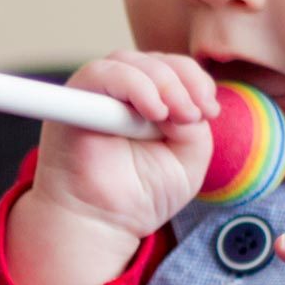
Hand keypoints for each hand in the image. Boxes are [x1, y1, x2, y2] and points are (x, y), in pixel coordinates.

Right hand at [6, 51, 218, 284]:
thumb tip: (185, 103)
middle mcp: (119, 92)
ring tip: (174, 116)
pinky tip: (154, 111)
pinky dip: (135, 86)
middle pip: (155, 61)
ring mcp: (95, 93)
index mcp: (147, 101)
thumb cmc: (141, 195)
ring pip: (131, 62)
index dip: (195, 80)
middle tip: (196, 114)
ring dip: (163, 83)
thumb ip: (194, 127)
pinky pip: (104, 74)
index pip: (173, 69)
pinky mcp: (75, 98)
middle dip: (184, 81)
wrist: (103, 223)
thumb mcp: (187, 161)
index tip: (210, 110)